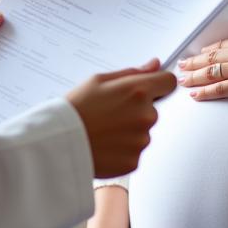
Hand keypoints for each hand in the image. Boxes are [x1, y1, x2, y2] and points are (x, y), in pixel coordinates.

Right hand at [66, 61, 175, 177]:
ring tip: (104, 130)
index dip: (158, 84)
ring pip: (143, 131)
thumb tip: (154, 65)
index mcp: (138, 91)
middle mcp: (146, 116)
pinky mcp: (135, 161)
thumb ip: (132, 72)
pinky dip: (123, 149)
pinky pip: (135, 151)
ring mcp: (141, 140)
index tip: (149, 88)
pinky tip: (105, 145)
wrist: (59, 143)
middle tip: (110, 113)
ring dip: (130, 131)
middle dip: (137, 110)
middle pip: (153, 109)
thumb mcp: (99, 80)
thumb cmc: (76, 108)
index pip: (168, 82)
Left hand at [178, 29, 227, 103]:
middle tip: (180, 67)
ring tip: (181, 80)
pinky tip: (195, 95)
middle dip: (193, 63)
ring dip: (193, 77)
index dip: (206, 52)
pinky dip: (205, 92)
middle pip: (211, 58)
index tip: (196, 55)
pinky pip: (220, 89)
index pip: (222, 46)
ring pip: (211, 73)